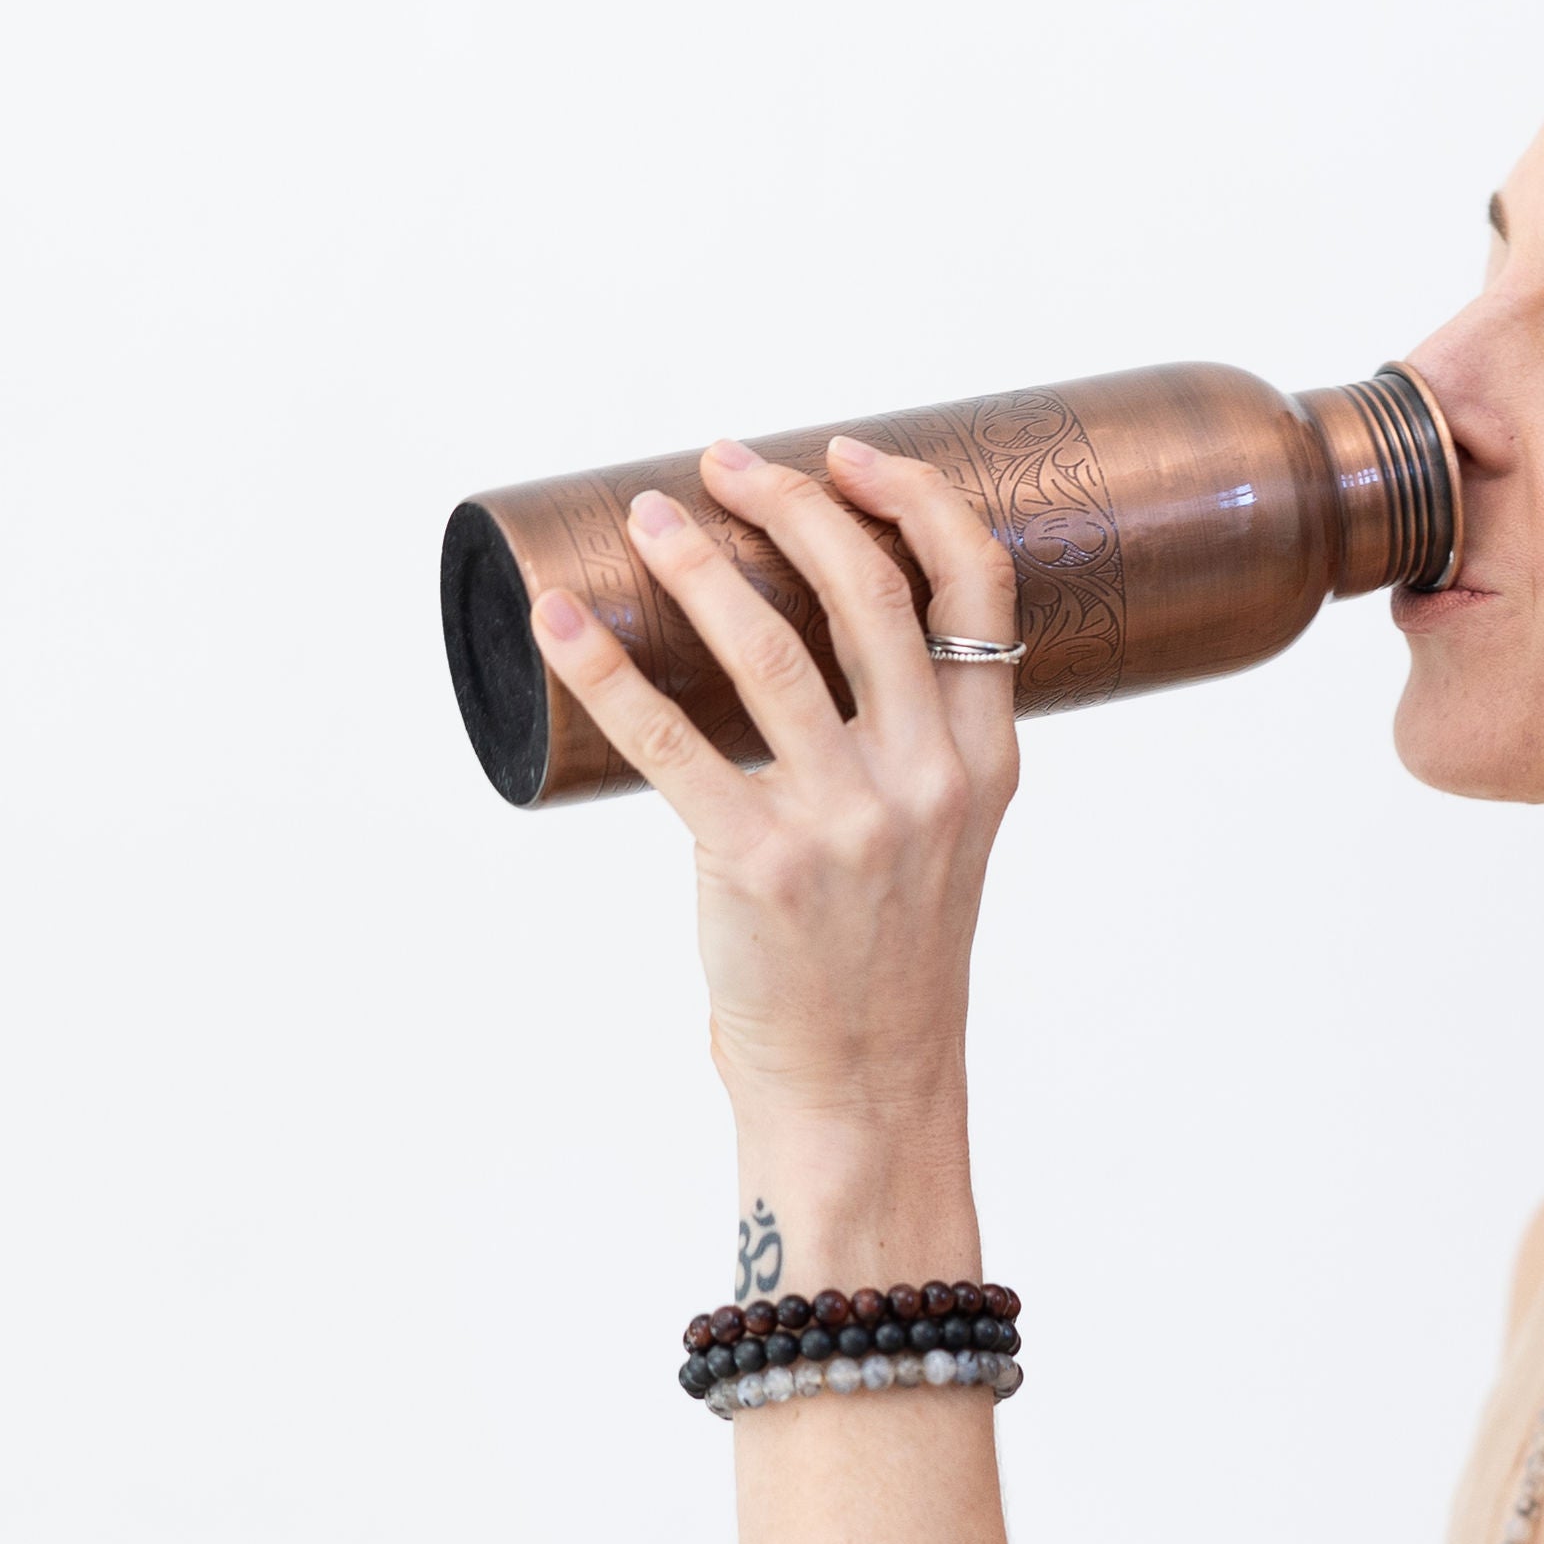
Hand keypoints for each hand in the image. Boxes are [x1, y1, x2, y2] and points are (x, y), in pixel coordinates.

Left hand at [529, 437, 1020, 1170]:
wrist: (861, 1088)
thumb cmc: (884, 957)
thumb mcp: (939, 838)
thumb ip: (908, 741)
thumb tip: (803, 626)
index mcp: (984, 761)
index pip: (974, 583)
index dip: (911, 496)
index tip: (844, 455)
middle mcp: (927, 779)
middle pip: (866, 588)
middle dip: (788, 503)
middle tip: (723, 465)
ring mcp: (848, 821)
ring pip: (769, 647)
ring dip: (697, 562)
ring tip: (648, 517)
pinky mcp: (759, 865)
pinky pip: (668, 739)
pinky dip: (603, 666)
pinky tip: (559, 621)